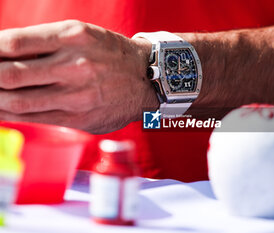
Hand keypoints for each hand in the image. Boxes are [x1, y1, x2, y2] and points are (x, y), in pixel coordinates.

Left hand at [0, 20, 157, 132]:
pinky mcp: (79, 117)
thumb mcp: (82, 34)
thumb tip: (3, 52)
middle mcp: (75, 65)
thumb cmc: (109, 53)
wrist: (145, 78)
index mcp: (73, 37)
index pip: (14, 43)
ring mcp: (77, 95)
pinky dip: (10, 114)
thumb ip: (45, 43)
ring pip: (19, 101)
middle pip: (10, 74)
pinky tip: (2, 109)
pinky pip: (35, 118)